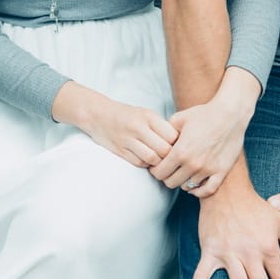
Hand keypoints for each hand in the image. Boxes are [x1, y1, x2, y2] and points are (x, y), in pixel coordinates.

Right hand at [51, 81, 177, 167]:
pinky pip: (140, 163)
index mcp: (149, 116)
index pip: (172, 136)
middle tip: (170, 157)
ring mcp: (128, 139)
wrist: (98, 114)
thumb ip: (162, 127)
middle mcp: (139, 127)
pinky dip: (146, 164)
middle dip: (169, 156)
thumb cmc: (128, 116)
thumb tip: (181, 143)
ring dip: (158, 162)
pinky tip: (147, 160)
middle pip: (164, 150)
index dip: (178, 144)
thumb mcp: (147, 114)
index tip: (177, 146)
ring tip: (159, 160)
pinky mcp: (120, 150)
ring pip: (153, 158)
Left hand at [151, 67, 258, 196]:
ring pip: (187, 187)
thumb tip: (156, 143)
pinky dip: (198, 191)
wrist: (230, 114)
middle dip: (166, 176)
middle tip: (169, 169)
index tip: (158, 165)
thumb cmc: (204, 114)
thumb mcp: (179, 119)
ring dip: (182, 181)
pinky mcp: (221, 172)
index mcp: (180, 151)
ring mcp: (208, 170)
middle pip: (170, 183)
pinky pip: (207, 191)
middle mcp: (193, 164)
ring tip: (182, 172)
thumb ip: (164, 133)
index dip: (155, 170)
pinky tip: (194, 185)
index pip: (159, 173)